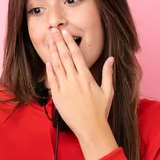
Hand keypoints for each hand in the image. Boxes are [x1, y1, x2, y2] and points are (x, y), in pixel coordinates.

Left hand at [45, 28, 118, 159]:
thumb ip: (108, 74)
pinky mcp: (57, 97)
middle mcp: (74, 80)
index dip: (69, 42)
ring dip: (53, 52)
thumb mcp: (108, 91)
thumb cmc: (100, 111)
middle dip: (58, 42)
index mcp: (86, 77)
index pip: (76, 55)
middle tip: (53, 30)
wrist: (90, 128)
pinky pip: (52, 80)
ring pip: (57, 66)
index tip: (65, 32)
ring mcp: (65, 88)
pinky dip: (50, 70)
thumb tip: (111, 59)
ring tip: (49, 41)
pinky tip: (48, 61)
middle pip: (64, 57)